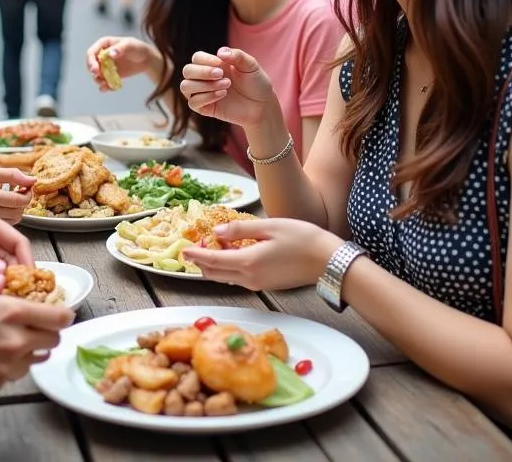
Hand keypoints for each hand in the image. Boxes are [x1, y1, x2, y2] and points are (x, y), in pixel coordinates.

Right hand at [0, 167, 35, 221]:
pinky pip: (6, 224)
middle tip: (18, 191)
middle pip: (19, 212)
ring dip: (17, 209)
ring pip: (15, 220)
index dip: (28, 193)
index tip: (26, 186)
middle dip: (23, 201)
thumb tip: (32, 179)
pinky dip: (9, 216)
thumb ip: (10, 174)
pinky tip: (2, 206)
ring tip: (8, 198)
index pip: (19, 200)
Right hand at [0, 278, 73, 391]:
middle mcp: (15, 340)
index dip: (64, 314)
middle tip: (34, 324)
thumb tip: (4, 279)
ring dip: (31, 349)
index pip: (59, 318)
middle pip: (53, 341)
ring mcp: (6, 365)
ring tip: (10, 340)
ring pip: (36, 359)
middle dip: (48, 332)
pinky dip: (9, 366)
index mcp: (11, 312)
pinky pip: (13, 374)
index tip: (61, 312)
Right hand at [85, 35, 157, 89]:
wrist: (146, 59)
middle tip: (98, 78)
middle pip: (91, 64)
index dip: (90, 61)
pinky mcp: (111, 74)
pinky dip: (105, 86)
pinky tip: (109, 88)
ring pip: (97, 75)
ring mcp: (106, 65)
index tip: (95, 70)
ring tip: (104, 86)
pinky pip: (105, 81)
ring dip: (98, 81)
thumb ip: (119, 49)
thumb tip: (110, 54)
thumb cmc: (137, 48)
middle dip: (93, 72)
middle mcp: (102, 55)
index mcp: (104, 44)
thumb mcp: (129, 45)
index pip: (91, 52)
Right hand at [179, 47, 277, 129]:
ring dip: (204, 85)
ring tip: (226, 85)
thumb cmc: (256, 83)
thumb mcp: (251, 65)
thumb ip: (237, 55)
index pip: (196, 58)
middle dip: (202, 72)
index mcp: (213, 65)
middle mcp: (205, 78)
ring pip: (185, 87)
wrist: (263, 106)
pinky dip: (206, 97)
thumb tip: (220, 53)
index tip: (220, 63)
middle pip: (187, 71)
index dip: (205, 60)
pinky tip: (222, 95)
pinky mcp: (205, 108)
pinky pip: (193, 103)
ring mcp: (204, 93)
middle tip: (221, 74)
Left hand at [182, 217, 341, 290]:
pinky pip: (239, 278)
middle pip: (215, 274)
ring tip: (210, 247)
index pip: (212, 262)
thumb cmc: (302, 239)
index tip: (184, 250)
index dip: (196, 256)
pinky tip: (231, 254)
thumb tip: (216, 233)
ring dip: (214, 265)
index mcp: (248, 263)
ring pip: (226, 278)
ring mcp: (258, 284)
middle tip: (193, 247)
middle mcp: (250, 278)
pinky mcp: (266, 284)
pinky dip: (228, 268)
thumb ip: (240, 230)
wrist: (327, 261)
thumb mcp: (269, 227)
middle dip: (202, 262)